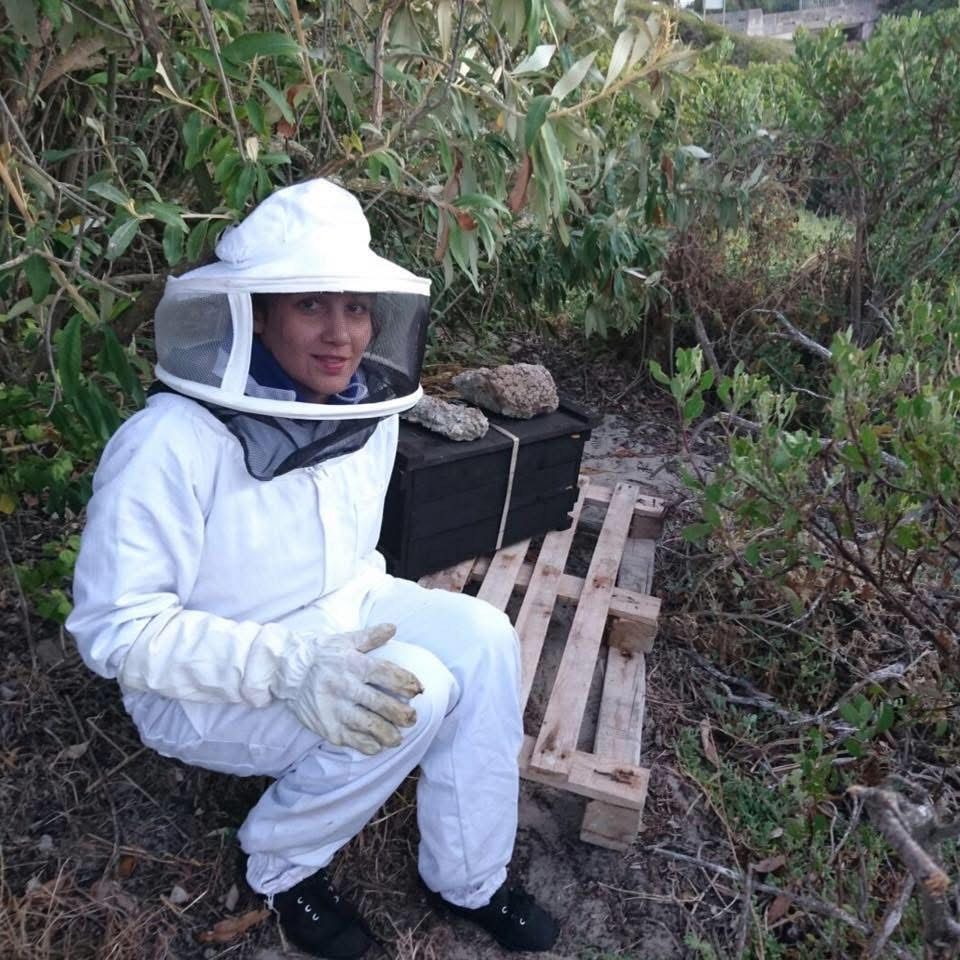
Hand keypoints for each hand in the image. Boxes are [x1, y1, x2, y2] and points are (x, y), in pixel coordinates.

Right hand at [277, 623, 422, 754]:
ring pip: (370, 726)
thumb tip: (393, 627)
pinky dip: (368, 745)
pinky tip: (378, 746)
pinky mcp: (327, 727)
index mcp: (353, 664)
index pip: (387, 674)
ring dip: (389, 734)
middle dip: (403, 714)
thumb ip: (370, 637)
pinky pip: (352, 740)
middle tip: (413, 718)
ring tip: (399, 737)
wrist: (287, 671)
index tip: (418, 690)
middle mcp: (345, 687)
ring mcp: (335, 709)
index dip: (406, 683)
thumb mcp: (345, 641)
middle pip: (382, 704)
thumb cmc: (321, 654)